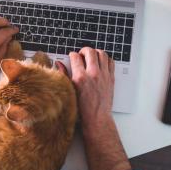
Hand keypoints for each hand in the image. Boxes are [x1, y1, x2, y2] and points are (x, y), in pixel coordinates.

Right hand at [69, 47, 131, 169]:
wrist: (97, 118)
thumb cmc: (82, 110)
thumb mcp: (69, 91)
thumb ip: (64, 75)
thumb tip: (59, 64)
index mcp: (80, 78)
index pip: (75, 57)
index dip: (72, 55)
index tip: (72, 57)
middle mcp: (93, 74)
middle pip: (89, 51)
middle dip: (84, 50)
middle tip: (81, 54)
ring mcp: (103, 75)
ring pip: (102, 53)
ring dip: (95, 53)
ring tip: (91, 57)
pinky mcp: (111, 78)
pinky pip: (111, 62)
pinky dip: (106, 59)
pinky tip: (101, 63)